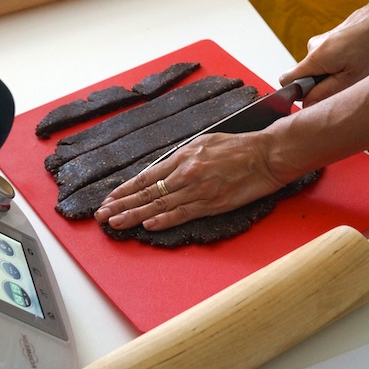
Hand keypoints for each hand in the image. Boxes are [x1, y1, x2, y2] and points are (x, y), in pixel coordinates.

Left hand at [94, 131, 283, 230]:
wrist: (267, 154)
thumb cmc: (239, 146)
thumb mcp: (204, 143)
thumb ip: (182, 158)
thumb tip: (163, 170)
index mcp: (183, 156)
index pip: (146, 176)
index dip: (125, 189)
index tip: (111, 197)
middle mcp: (186, 172)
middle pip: (147, 192)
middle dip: (121, 204)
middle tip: (102, 214)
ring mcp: (198, 189)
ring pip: (159, 205)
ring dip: (135, 215)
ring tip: (116, 223)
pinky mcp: (212, 203)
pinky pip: (182, 214)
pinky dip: (164, 220)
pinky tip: (148, 226)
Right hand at [279, 3, 368, 105]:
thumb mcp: (350, 78)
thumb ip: (325, 92)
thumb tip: (307, 104)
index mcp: (315, 57)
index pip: (286, 80)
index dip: (297, 92)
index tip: (313, 95)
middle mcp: (312, 46)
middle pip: (302, 74)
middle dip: (318, 81)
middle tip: (341, 79)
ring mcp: (318, 40)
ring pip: (314, 66)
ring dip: (327, 70)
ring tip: (348, 66)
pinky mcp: (325, 37)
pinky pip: (322, 56)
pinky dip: (333, 61)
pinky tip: (348, 57)